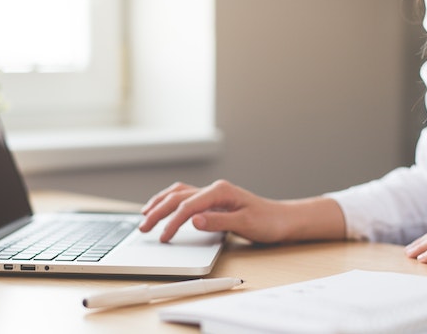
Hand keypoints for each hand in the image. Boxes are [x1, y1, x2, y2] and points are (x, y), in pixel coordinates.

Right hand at [139, 180, 345, 242]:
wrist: (283, 219)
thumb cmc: (268, 222)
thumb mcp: (245, 224)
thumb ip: (218, 222)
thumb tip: (193, 220)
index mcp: (220, 192)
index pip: (188, 206)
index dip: (172, 222)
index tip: (163, 237)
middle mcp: (214, 189)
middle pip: (177, 197)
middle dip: (157, 211)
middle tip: (143, 228)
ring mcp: (212, 194)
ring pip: (178, 193)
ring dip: (159, 203)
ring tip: (144, 215)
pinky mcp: (212, 201)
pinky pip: (185, 197)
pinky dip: (170, 202)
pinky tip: (163, 208)